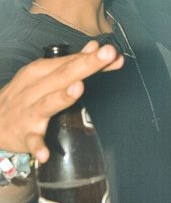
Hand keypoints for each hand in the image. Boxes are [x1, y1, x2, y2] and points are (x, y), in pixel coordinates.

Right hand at [0, 41, 123, 161]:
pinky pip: (32, 142)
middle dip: (86, 65)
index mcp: (40, 71)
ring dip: (63, 97)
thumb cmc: (25, 96)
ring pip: (48, 104)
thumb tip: (96, 48)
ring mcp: (29, 112)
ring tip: (79, 89)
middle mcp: (35, 89)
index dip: (93, 57)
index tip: (113, 53)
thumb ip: (73, 64)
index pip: (70, 62)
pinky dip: (38, 147)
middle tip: (108, 54)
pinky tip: (45, 154)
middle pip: (63, 75)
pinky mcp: (25, 135)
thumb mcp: (45, 76)